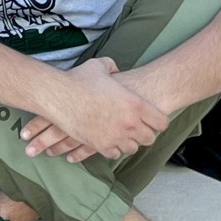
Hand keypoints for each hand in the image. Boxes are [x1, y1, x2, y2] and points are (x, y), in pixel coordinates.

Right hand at [21, 57, 169, 161]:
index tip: (153, 120)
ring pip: (133, 148)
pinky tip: (108, 141)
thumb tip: (117, 70)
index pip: (161, 122)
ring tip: (122, 136)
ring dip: (129, 142)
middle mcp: (130, 123)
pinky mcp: (101, 145)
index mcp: (135, 104)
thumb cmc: (79, 80)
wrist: (59, 95)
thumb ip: (113, 67)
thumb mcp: (100, 66)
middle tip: (137, 129)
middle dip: (145, 133)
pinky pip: (115, 154)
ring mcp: (116, 136)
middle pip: (150, 138)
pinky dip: (113, 149)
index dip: (158, 121)